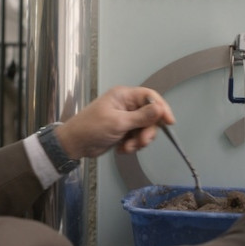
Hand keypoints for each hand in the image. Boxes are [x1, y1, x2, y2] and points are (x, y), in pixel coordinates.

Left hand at [55, 87, 174, 158]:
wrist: (74, 144)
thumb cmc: (92, 128)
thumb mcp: (118, 122)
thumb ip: (141, 117)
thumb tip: (161, 108)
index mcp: (124, 96)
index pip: (150, 97)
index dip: (162, 108)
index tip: (169, 122)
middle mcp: (126, 105)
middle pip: (150, 116)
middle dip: (147, 131)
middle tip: (141, 142)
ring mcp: (125, 118)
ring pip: (144, 129)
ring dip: (138, 141)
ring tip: (127, 148)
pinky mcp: (123, 131)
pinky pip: (136, 137)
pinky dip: (132, 145)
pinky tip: (121, 149)